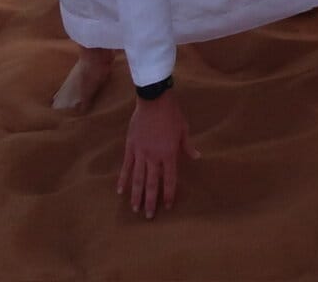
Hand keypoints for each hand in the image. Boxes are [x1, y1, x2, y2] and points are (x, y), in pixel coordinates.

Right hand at [118, 93, 198, 217]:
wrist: (153, 100)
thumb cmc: (171, 114)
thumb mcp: (183, 129)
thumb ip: (187, 146)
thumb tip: (197, 157)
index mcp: (169, 153)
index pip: (170, 179)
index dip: (169, 193)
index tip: (168, 206)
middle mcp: (154, 156)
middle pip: (152, 183)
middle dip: (151, 200)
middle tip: (149, 216)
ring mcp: (140, 153)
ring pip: (138, 178)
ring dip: (136, 195)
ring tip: (135, 209)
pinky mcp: (130, 147)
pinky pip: (126, 166)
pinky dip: (123, 179)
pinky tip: (120, 190)